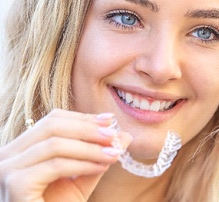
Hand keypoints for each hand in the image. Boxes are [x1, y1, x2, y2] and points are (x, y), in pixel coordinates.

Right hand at [0, 109, 131, 201]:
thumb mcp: (80, 178)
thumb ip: (98, 155)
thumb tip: (124, 135)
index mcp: (21, 148)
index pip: (53, 120)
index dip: (83, 118)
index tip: (109, 120)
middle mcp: (8, 154)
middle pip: (52, 125)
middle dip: (88, 128)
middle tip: (113, 135)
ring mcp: (7, 168)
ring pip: (55, 144)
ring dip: (90, 147)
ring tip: (113, 152)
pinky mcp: (15, 184)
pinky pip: (56, 165)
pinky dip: (82, 163)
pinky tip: (101, 167)